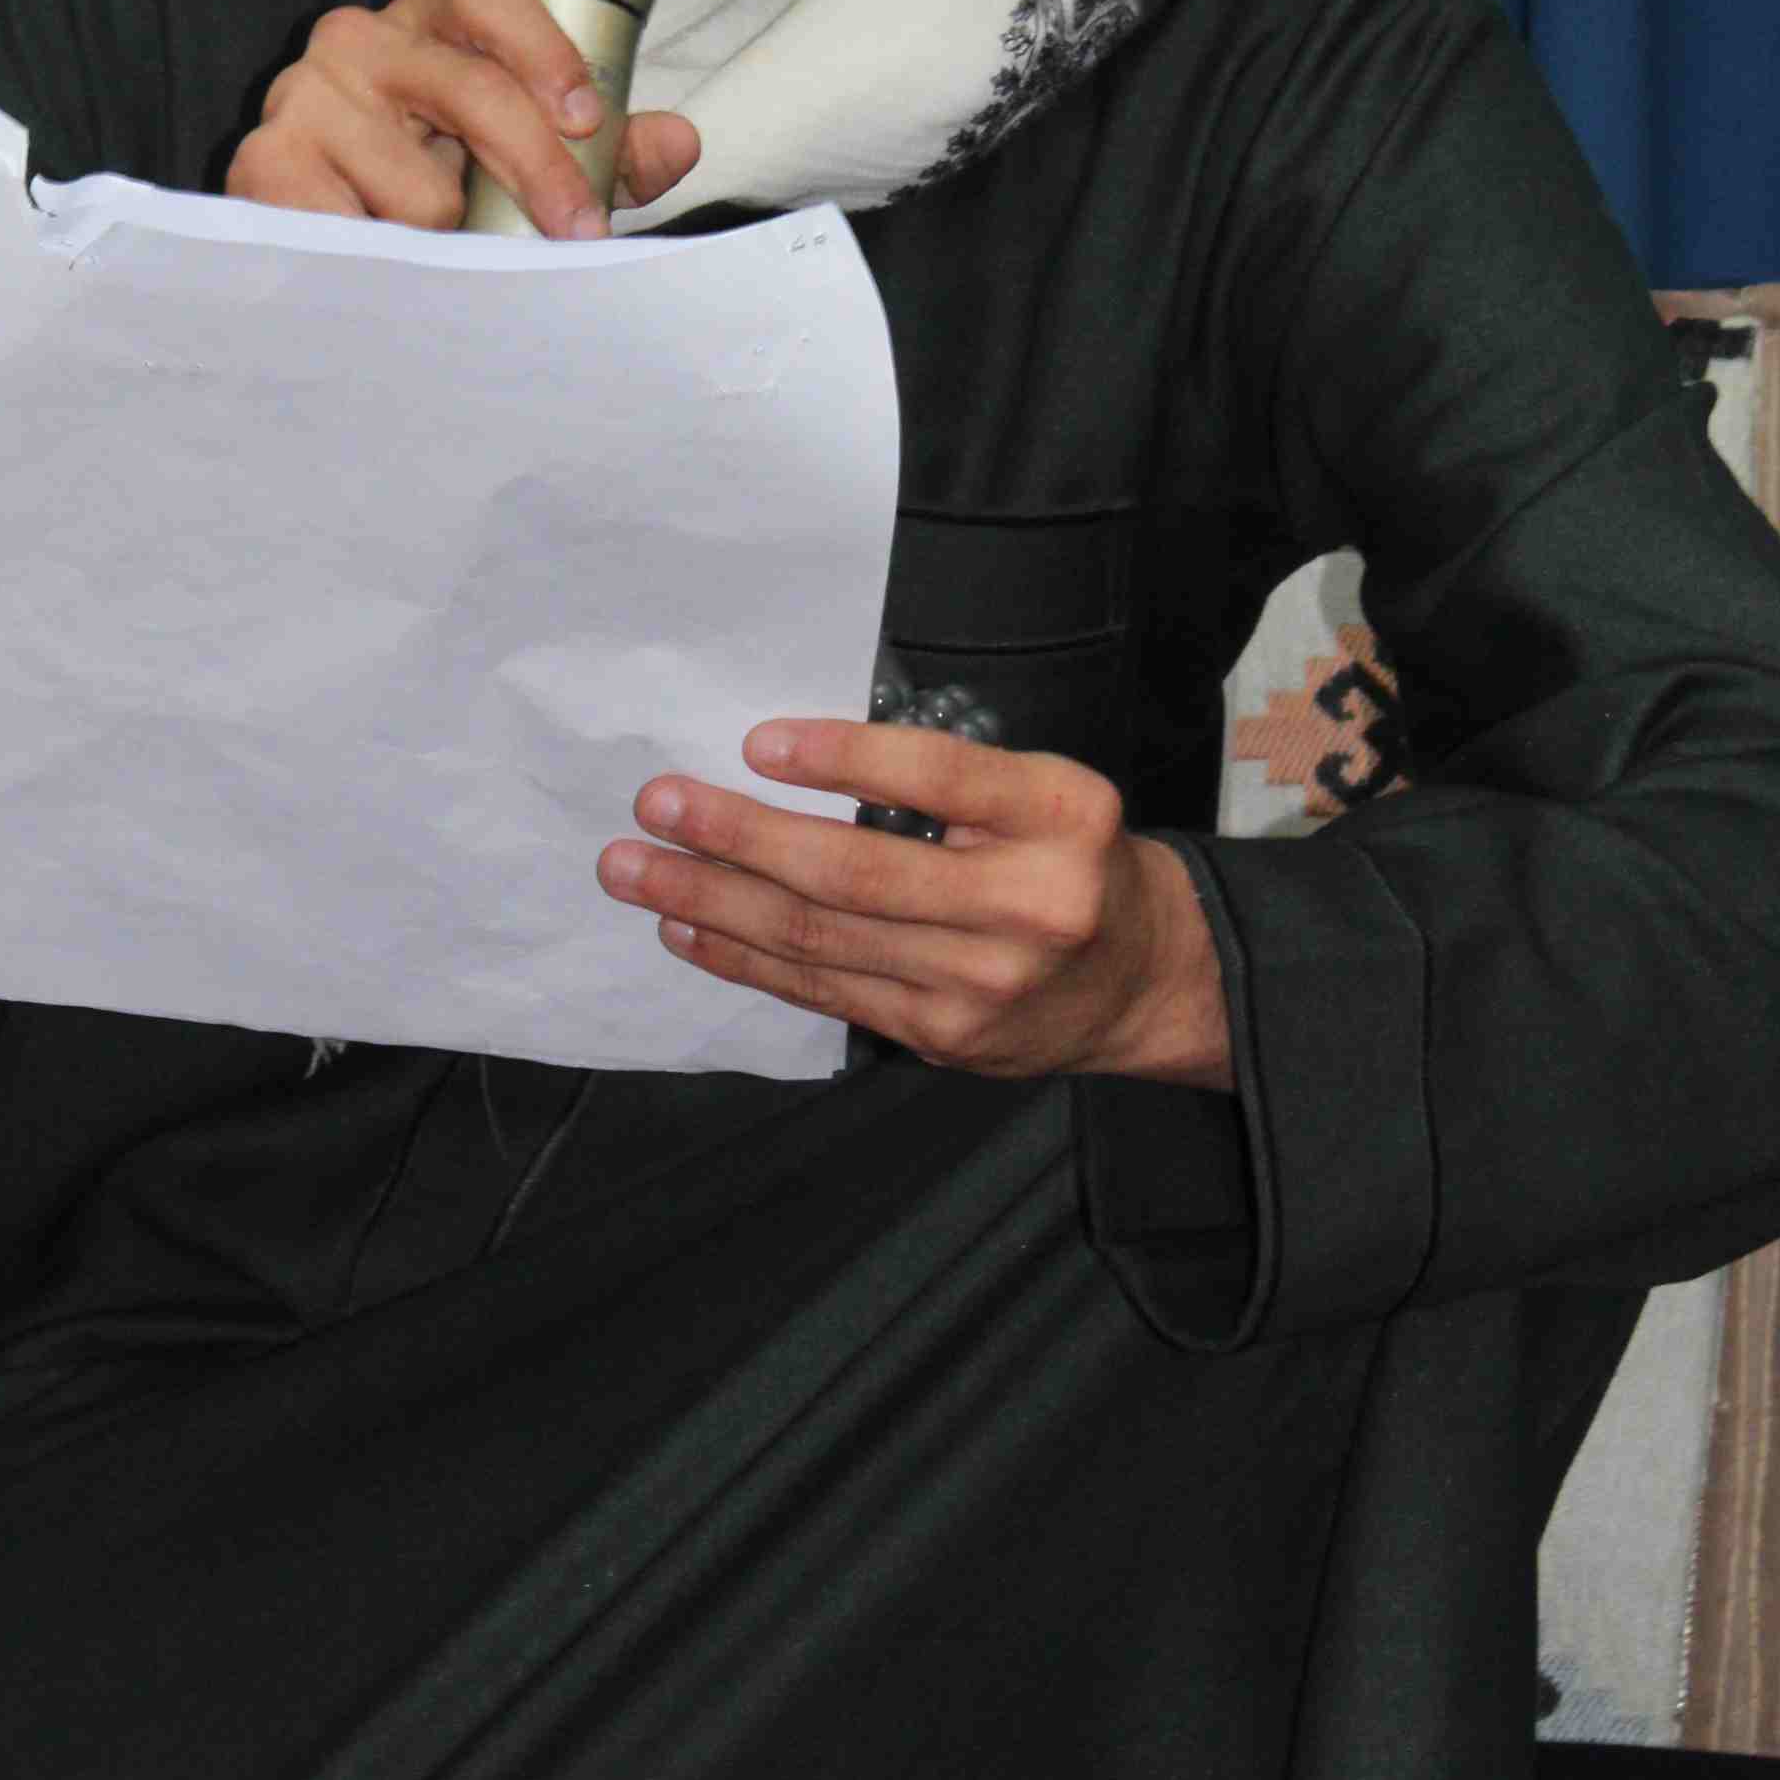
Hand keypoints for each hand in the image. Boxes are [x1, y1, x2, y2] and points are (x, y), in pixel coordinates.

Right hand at [225, 0, 700, 239]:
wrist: (310, 230)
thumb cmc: (427, 178)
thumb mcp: (518, 161)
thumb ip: (605, 153)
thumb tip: (678, 142)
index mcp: (433, 26)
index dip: (545, 52)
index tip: (585, 118)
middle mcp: (362, 41)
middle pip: (471, 91)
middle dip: (537, 169)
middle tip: (576, 230)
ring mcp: (305, 98)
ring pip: (420, 193)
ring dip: (442, 242)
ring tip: (428, 249)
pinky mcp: (265, 163)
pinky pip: (352, 234)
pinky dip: (379, 265)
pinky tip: (374, 265)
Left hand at [599, 716, 1233, 1086]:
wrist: (1141, 980)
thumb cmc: (1070, 861)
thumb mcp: (1045, 796)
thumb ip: (949, 784)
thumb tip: (788, 761)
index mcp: (1060, 818)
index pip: (941, 777)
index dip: (843, 760)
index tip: (756, 743)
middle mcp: (1028, 904)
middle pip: (856, 872)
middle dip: (738, 837)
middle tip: (657, 805)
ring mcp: (981, 983)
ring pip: (823, 938)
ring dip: (712, 901)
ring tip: (637, 869)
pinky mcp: (943, 1035)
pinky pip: (825, 990)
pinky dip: (746, 958)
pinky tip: (687, 928)